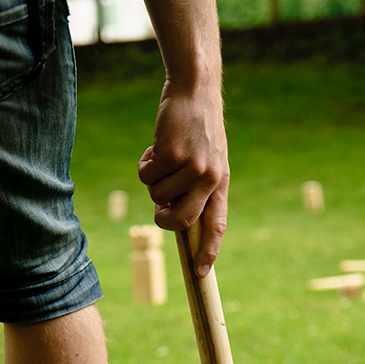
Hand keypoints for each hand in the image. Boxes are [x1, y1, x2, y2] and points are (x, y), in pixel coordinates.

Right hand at [138, 79, 228, 277]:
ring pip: (157, 197)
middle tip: (158, 207)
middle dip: (162, 219)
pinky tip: (155, 147)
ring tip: (162, 158)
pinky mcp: (172, 155)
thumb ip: (196, 187)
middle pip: (181, 221)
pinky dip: (144, 165)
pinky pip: (146, 178)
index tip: (201, 272)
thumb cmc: (197, 128)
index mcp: (220, 183)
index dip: (208, 250)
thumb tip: (170, 214)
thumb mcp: (206, 159)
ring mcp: (192, 168)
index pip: (216, 225)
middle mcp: (210, 179)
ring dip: (152, 181)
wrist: (195, 91)